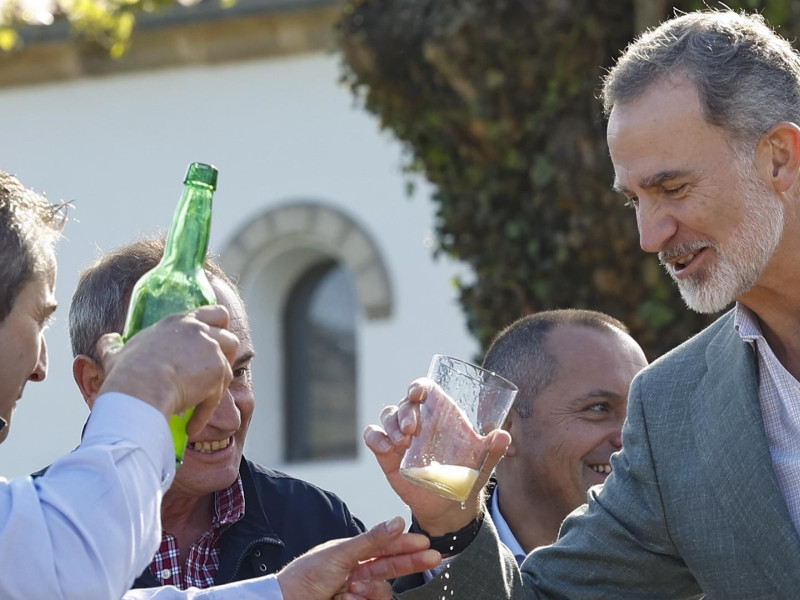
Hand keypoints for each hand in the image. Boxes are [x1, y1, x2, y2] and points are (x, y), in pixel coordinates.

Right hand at [96, 305, 237, 435]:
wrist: (140, 390)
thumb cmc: (126, 373)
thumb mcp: (115, 353)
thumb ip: (113, 345)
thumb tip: (106, 340)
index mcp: (179, 322)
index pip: (212, 312)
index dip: (217, 327)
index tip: (212, 343)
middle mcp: (199, 331)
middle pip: (229, 335)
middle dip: (227, 352)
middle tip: (215, 369)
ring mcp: (211, 350)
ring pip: (230, 363)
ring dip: (220, 382)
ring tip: (205, 398)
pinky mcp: (218, 372)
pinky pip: (218, 395)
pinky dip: (205, 412)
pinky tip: (191, 426)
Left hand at [276, 516, 439, 599]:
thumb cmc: (305, 576)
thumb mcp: (340, 554)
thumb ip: (371, 540)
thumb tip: (397, 522)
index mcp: (353, 553)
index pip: (385, 546)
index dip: (406, 544)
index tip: (425, 543)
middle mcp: (358, 572)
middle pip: (392, 567)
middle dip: (411, 563)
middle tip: (432, 558)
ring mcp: (357, 592)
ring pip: (384, 590)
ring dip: (372, 589)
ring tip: (352, 589)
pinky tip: (346, 599)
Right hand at [364, 378, 509, 535]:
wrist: (448, 506)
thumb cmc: (466, 477)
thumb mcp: (482, 464)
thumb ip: (493, 451)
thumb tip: (504, 436)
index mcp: (440, 414)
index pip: (424, 389)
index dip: (418, 386)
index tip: (417, 394)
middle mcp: (419, 420)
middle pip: (405, 403)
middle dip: (406, 412)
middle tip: (412, 430)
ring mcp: (400, 435)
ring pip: (387, 415)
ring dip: (391, 424)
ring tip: (402, 442)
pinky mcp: (387, 452)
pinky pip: (373, 435)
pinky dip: (375, 437)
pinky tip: (386, 449)